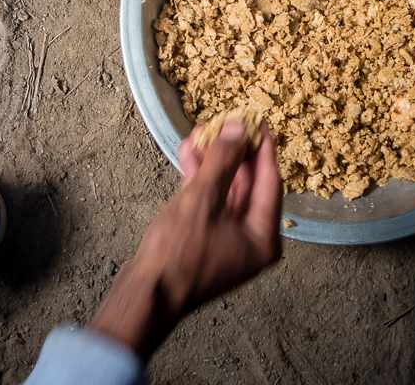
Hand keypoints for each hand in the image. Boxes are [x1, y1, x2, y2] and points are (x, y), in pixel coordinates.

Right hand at [89, 120, 281, 357]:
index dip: (262, 147)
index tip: (258, 121)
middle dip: (234, 152)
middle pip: (249, 185)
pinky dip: (200, 179)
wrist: (144, 294)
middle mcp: (250, 241)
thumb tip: (237, 129)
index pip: (270, 181)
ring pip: (226, 191)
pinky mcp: (204, 240)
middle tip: (228, 123)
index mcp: (262, 238)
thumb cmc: (176, 256)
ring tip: (202, 132)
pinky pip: (209, 202)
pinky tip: (189, 154)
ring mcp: (227, 241)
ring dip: (214, 162)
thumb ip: (223, 162)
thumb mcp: (202, 200)